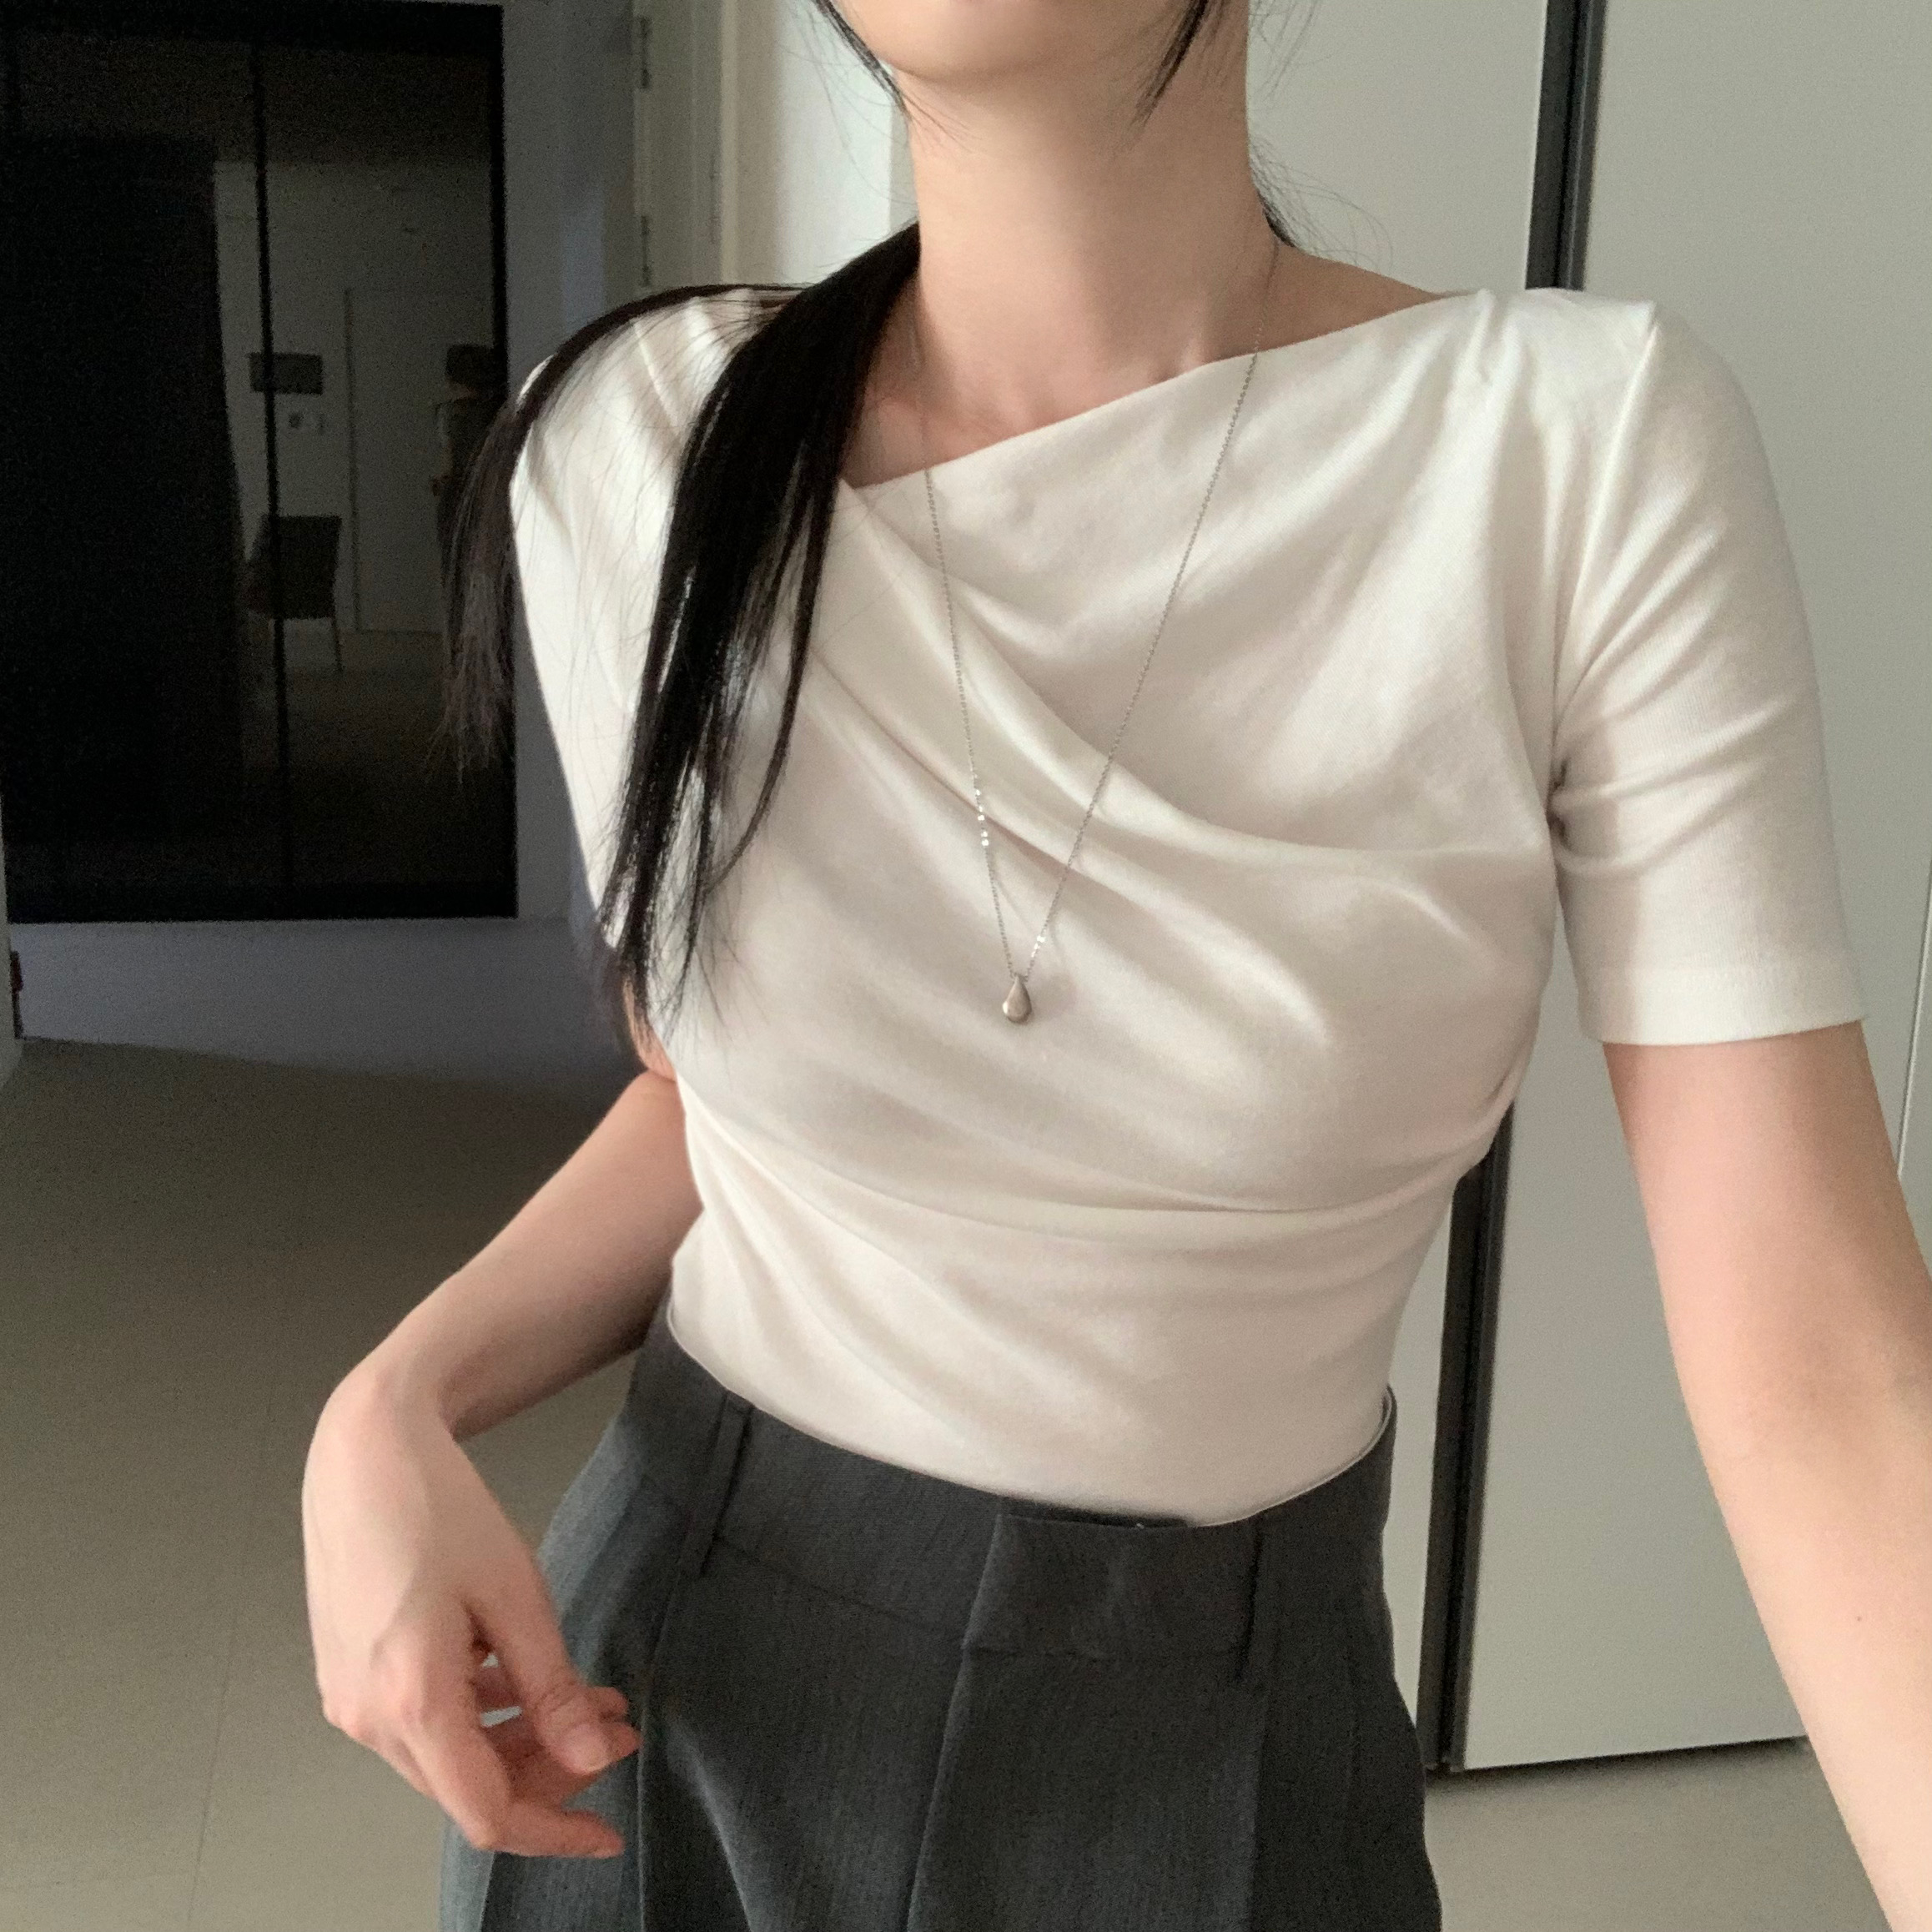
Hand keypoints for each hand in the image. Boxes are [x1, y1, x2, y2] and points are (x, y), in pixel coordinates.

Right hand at [301, 1376, 641, 1858]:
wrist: (364, 1452)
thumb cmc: (437, 1508)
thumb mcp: (515, 1595)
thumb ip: (552, 1688)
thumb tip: (590, 1759)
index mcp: (410, 1703)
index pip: (489, 1813)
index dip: (556, 1832)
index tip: (608, 1831)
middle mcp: (368, 1717)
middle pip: (470, 1789)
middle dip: (551, 1773)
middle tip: (617, 1730)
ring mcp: (351, 1699)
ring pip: (448, 1758)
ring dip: (520, 1742)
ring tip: (590, 1701)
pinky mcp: (350, 1676)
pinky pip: (422, 1723)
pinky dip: (479, 1716)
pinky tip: (525, 1679)